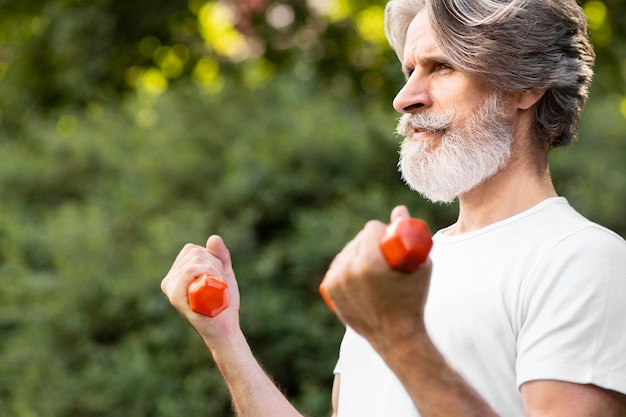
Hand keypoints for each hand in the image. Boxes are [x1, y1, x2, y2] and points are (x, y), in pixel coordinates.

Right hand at [161, 235, 240, 347]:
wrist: (225, 328)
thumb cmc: (223, 303)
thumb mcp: (223, 273)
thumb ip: (220, 255)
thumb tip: (213, 238)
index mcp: (177, 273)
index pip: (192, 250)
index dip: (210, 258)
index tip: (218, 275)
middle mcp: (170, 280)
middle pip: (194, 253)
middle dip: (214, 264)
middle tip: (219, 285)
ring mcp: (171, 287)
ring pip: (195, 260)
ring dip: (214, 270)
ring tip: (216, 289)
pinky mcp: (175, 295)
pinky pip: (190, 270)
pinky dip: (206, 272)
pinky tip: (210, 286)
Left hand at [322, 206, 432, 345]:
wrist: (396, 336)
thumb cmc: (413, 300)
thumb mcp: (419, 267)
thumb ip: (409, 236)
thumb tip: (399, 210)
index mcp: (369, 261)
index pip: (371, 228)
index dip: (382, 231)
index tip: (389, 240)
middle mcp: (349, 269)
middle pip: (358, 239)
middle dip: (370, 242)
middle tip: (383, 254)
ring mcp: (337, 281)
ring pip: (347, 252)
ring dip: (357, 253)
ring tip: (371, 266)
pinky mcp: (330, 290)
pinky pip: (338, 266)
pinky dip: (346, 266)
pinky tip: (355, 271)